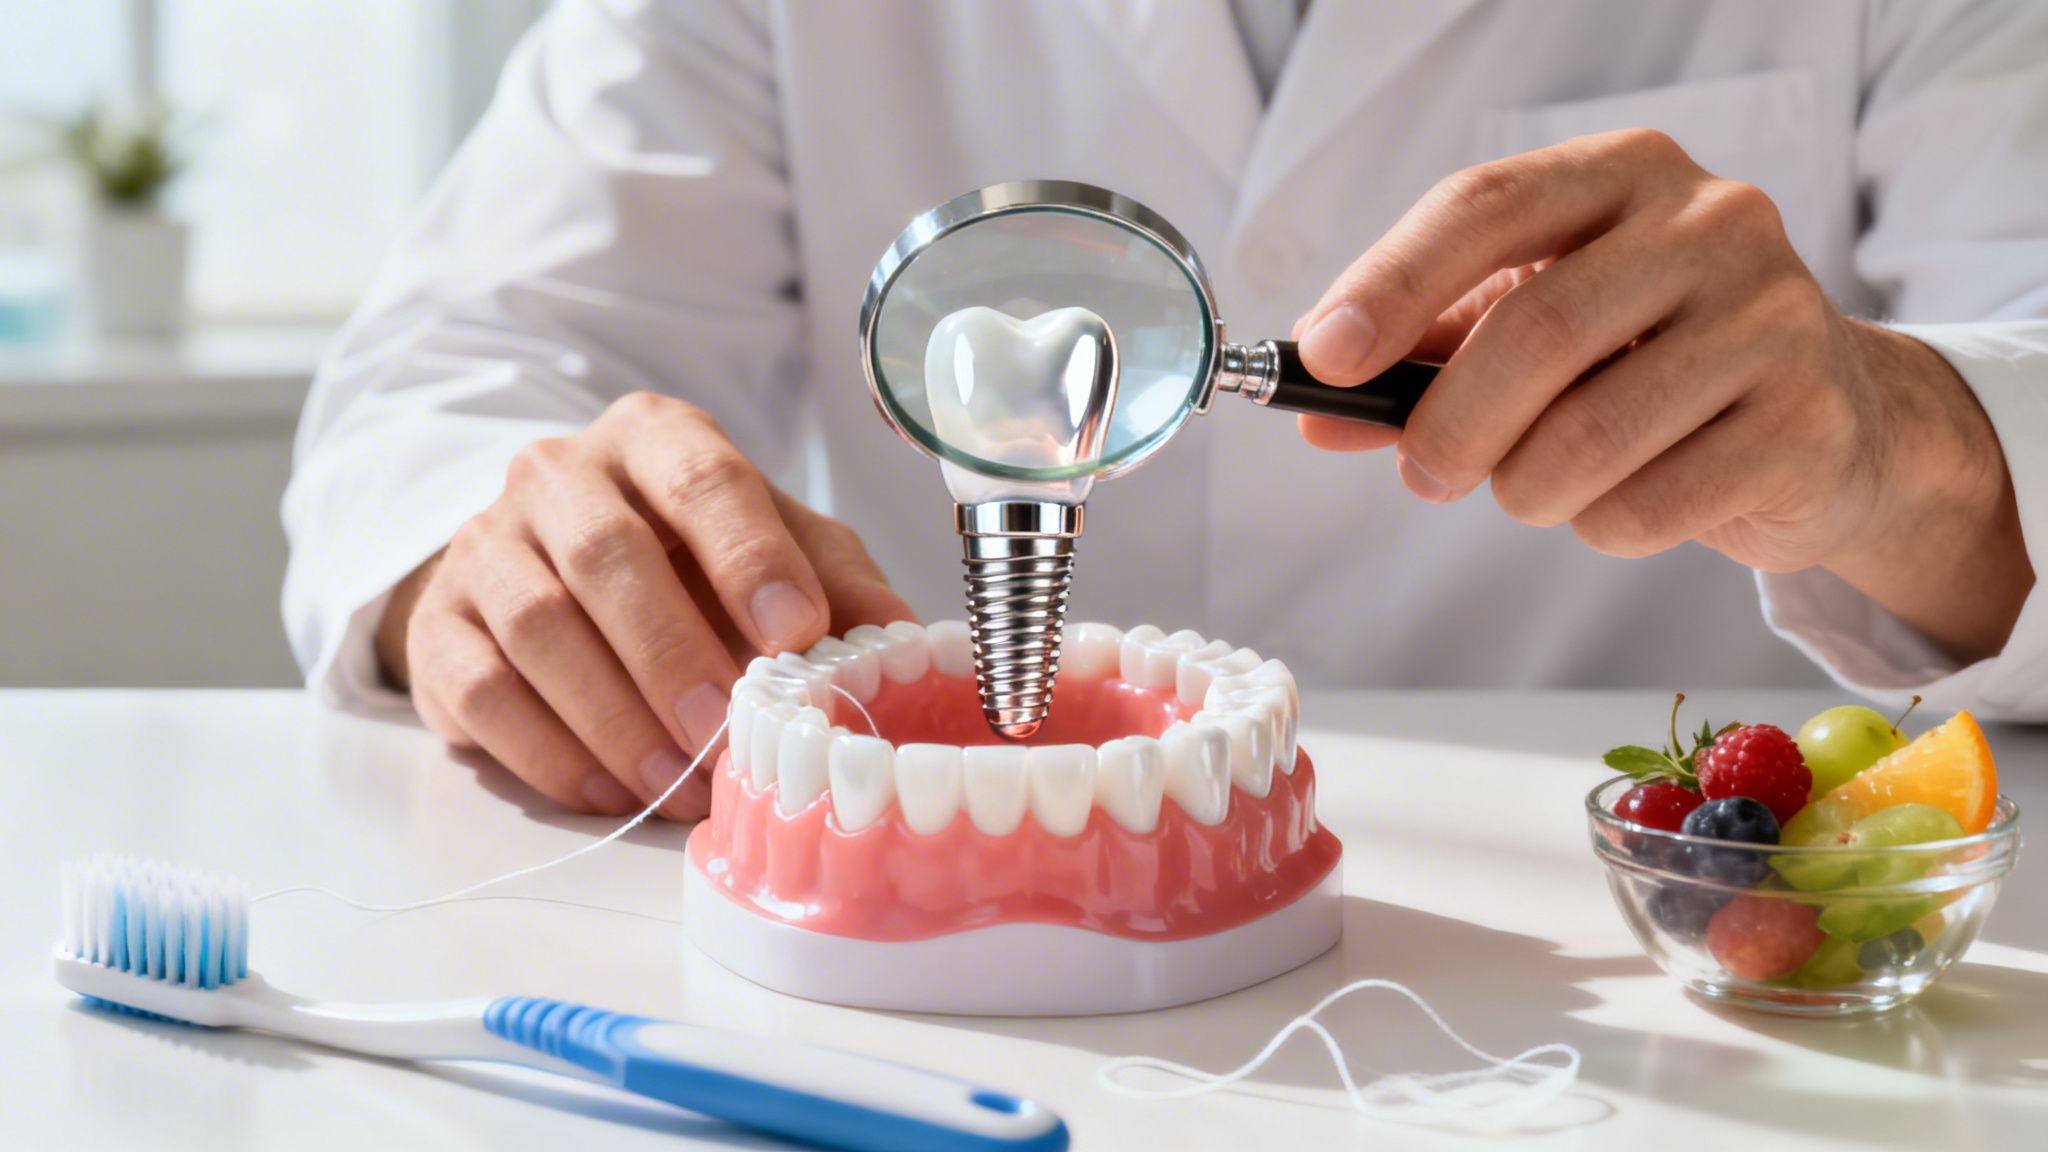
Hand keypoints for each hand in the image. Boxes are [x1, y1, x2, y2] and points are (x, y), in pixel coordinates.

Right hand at [377, 392, 913, 819]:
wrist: (548, 570)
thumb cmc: (686, 558)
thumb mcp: (775, 548)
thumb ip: (838, 584)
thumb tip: (905, 643)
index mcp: (654, 439)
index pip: (701, 477)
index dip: (750, 554)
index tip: (794, 630)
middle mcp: (557, 476)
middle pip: (607, 556)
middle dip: (674, 655)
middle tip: (726, 733)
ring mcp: (485, 546)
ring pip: (539, 627)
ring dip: (616, 719)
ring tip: (682, 784)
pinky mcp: (437, 625)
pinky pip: (481, 690)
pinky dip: (551, 752)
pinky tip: (612, 792)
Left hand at [1293, 129, 2030, 660]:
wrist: (1829, 420)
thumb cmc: (1648, 361)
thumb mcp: (1531, 329)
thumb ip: (1420, 359)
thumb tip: (1314, 407)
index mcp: (1626, 174)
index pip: (1485, 206)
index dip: (1391, 284)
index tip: (1325, 359)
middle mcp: (1713, 222)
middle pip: (1535, 330)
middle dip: (1451, 424)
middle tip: (1423, 474)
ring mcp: (1774, 317)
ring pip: (1589, 434)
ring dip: (1526, 489)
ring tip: (1535, 488)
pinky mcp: (1807, 420)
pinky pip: (1650, 506)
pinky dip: (1602, 527)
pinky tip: (1625, 500)